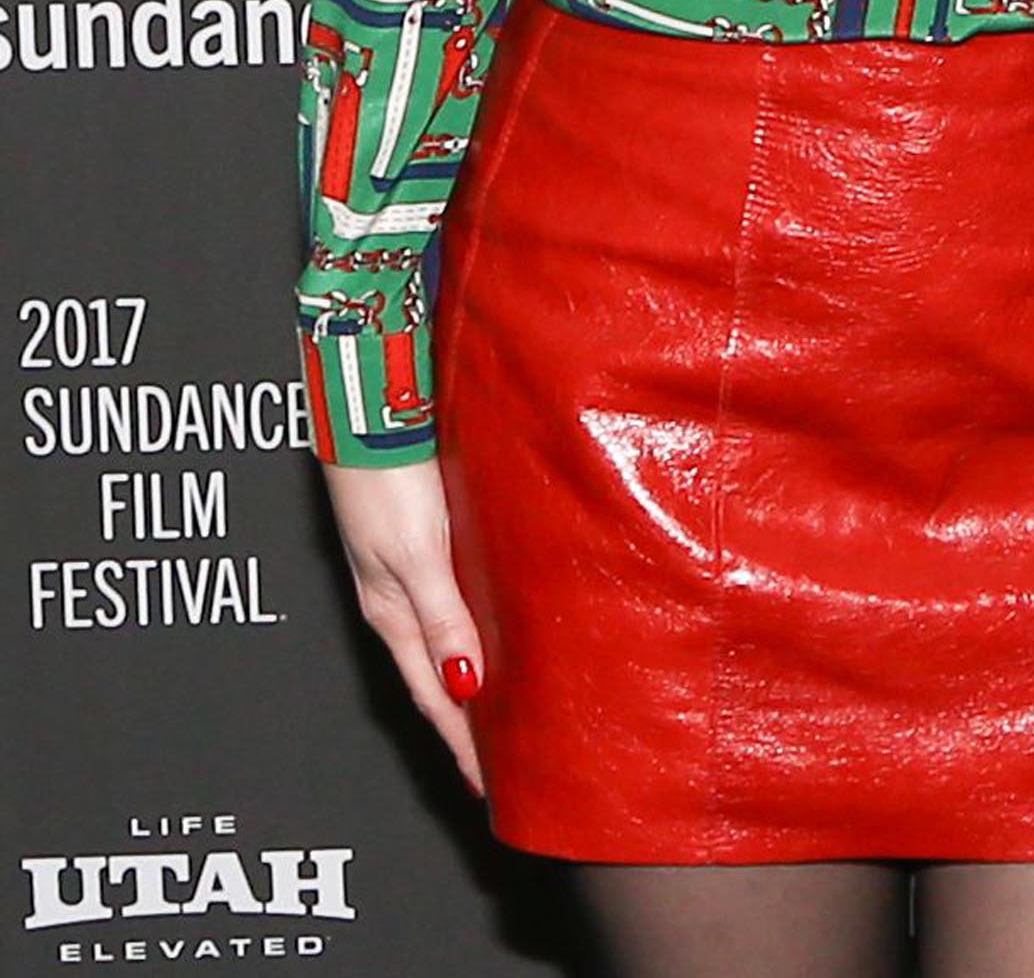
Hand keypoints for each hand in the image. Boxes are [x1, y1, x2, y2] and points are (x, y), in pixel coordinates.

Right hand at [320, 461, 486, 790]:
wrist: (365, 408)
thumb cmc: (385, 477)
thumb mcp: (415, 555)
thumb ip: (442, 618)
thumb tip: (464, 689)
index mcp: (394, 613)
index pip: (436, 696)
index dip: (462, 742)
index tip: (488, 787)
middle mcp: (398, 598)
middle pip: (438, 676)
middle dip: (468, 721)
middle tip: (504, 760)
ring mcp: (405, 568)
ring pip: (446, 639)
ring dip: (473, 675)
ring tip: (507, 705)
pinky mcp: (419, 535)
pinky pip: (451, 599)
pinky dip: (471, 628)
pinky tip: (495, 624)